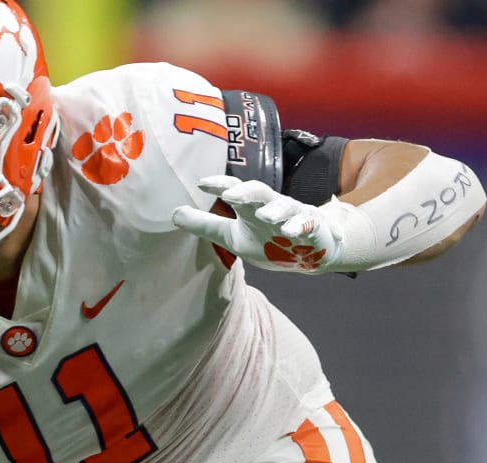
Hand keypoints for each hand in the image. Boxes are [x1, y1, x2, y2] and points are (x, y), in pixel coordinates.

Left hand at [171, 175, 344, 273]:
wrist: (309, 253)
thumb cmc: (269, 241)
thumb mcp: (233, 237)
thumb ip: (206, 226)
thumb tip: (173, 214)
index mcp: (252, 207)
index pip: (235, 190)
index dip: (220, 185)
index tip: (201, 184)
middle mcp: (272, 207)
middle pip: (260, 192)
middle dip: (246, 191)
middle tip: (229, 195)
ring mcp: (294, 217)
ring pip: (286, 206)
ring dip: (275, 209)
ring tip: (264, 215)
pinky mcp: (312, 229)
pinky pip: (307, 225)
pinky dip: (299, 226)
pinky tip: (290, 231)